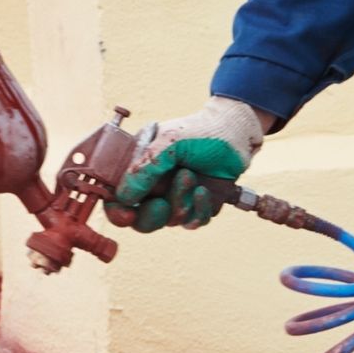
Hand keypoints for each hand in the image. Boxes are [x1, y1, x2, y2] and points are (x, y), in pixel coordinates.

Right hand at [107, 98, 266, 232]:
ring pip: (169, 220)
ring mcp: (176, 197)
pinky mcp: (198, 205)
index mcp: (139, 168)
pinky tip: (204, 190)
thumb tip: (123, 197)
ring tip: (190, 176)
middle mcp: (155, 186)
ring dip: (179, 201)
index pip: (117, 197)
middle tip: (161, 205)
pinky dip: (199, 209)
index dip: (117, 210)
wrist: (236, 132)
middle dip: (150, 216)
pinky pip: (193, 221)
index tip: (126, 213)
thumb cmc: (200, 131)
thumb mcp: (168, 143)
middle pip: (140, 219)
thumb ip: (144, 169)